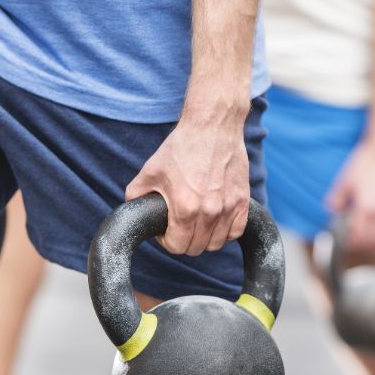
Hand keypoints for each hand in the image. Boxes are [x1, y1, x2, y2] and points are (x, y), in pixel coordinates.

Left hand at [126, 118, 249, 255]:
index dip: (167, 241)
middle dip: (184, 241)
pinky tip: (215, 222)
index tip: (166, 231)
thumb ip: (136, 194)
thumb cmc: (182, 147)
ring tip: (196, 224)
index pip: (177, 246)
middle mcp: (209, 211)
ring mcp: (229, 206)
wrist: (213, 126)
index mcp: (185, 207)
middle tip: (179, 226)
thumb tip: (132, 210)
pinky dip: (225, 232)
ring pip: (216, 243)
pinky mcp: (242, 200)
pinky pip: (235, 232)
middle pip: (196, 248)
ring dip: (204, 238)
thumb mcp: (150, 170)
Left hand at [326, 144, 374, 250]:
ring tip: (367, 239)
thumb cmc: (366, 162)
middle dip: (361, 242)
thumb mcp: (345, 180)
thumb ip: (336, 198)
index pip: (357, 233)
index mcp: (367, 207)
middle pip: (373, 238)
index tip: (344, 239)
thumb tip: (331, 211)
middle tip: (352, 240)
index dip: (349, 239)